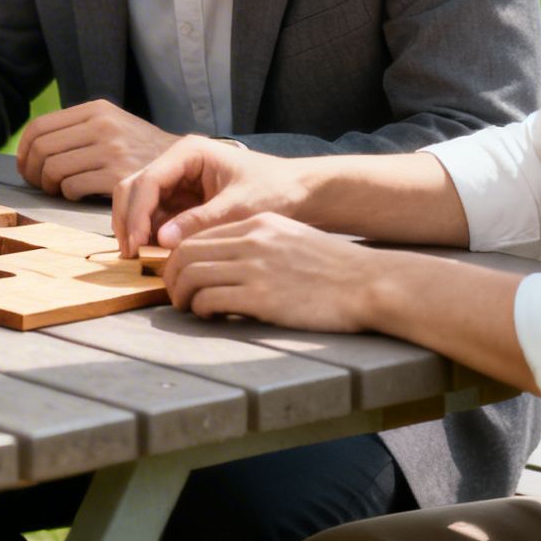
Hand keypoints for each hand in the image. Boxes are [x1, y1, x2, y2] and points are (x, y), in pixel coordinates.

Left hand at [16, 100, 177, 199]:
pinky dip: (68, 195)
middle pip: (41, 149)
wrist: (180, 164)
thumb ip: (78, 128)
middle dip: (33, 171)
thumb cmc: (139, 149)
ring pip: (53, 170)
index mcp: (96, 110)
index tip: (26, 166)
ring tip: (59, 190)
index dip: (24, 150)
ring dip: (49, 186)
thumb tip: (31, 146)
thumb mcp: (113, 123)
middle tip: (40, 183)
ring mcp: (111, 150)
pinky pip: (72, 188)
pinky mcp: (118, 177)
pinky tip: (78, 196)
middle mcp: (102, 126)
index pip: (40, 127)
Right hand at [112, 135, 306, 256]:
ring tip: (140, 257)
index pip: (148, 180)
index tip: (135, 243)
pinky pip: (155, 215)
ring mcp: (177, 180)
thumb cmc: (275, 191)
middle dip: (128, 219)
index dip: (136, 213)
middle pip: (134, 188)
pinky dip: (149, 233)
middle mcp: (176, 162)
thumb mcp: (239, 208)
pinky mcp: (181, 199)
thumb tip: (160, 240)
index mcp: (188, 153)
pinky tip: (154, 253)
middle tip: (131, 255)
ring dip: (136, 227)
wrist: (299, 192)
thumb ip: (199, 222)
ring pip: (139, 202)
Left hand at [164, 213, 377, 331]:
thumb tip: (225, 263)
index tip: (181, 275)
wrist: (370, 284)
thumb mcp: (292, 239)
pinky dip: (201, 310)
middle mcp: (252, 241)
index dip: (181, 257)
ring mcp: (256, 268)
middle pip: (185, 253)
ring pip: (190, 276)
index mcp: (258, 224)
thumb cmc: (334, 269)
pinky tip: (212, 317)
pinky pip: (209, 300)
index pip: (199, 234)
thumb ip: (258, 244)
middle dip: (170, 276)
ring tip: (189, 308)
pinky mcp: (261, 298)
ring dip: (181, 296)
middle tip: (175, 294)